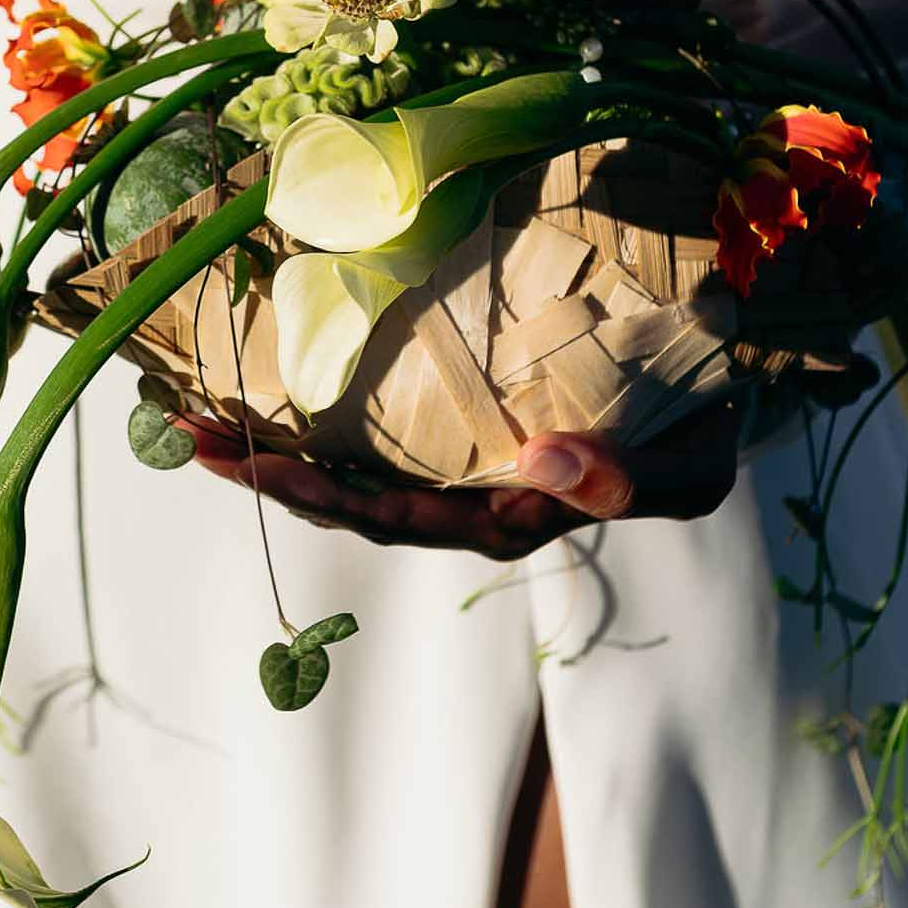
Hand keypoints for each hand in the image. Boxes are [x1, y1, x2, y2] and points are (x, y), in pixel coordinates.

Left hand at [185, 400, 738, 560]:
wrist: (716, 399)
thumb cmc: (699, 435)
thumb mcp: (686, 467)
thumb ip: (621, 480)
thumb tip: (541, 463)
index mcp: (509, 517)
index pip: (400, 518)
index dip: (323, 497)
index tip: (258, 464)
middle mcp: (469, 501)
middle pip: (353, 503)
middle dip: (271, 475)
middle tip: (191, 436)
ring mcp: (459, 468)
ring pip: (353, 472)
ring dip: (276, 449)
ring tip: (198, 417)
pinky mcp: (457, 428)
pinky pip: (376, 434)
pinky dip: (316, 417)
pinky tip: (265, 389)